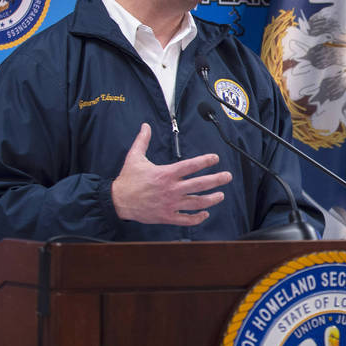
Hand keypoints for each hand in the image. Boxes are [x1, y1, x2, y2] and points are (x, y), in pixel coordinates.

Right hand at [111, 123, 232, 225]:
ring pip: (197, 203)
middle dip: (217, 180)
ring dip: (212, 199)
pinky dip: (198, 218)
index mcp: (166, 174)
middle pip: (200, 184)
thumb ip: (142, 141)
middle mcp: (171, 189)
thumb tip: (145, 126)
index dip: (205, 161)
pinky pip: (186, 219)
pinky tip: (205, 213)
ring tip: (221, 195)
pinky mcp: (167, 216)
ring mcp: (170, 204)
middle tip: (228, 176)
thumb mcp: (134, 157)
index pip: (191, 166)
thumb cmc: (127, 179)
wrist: (117, 201)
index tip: (216, 158)